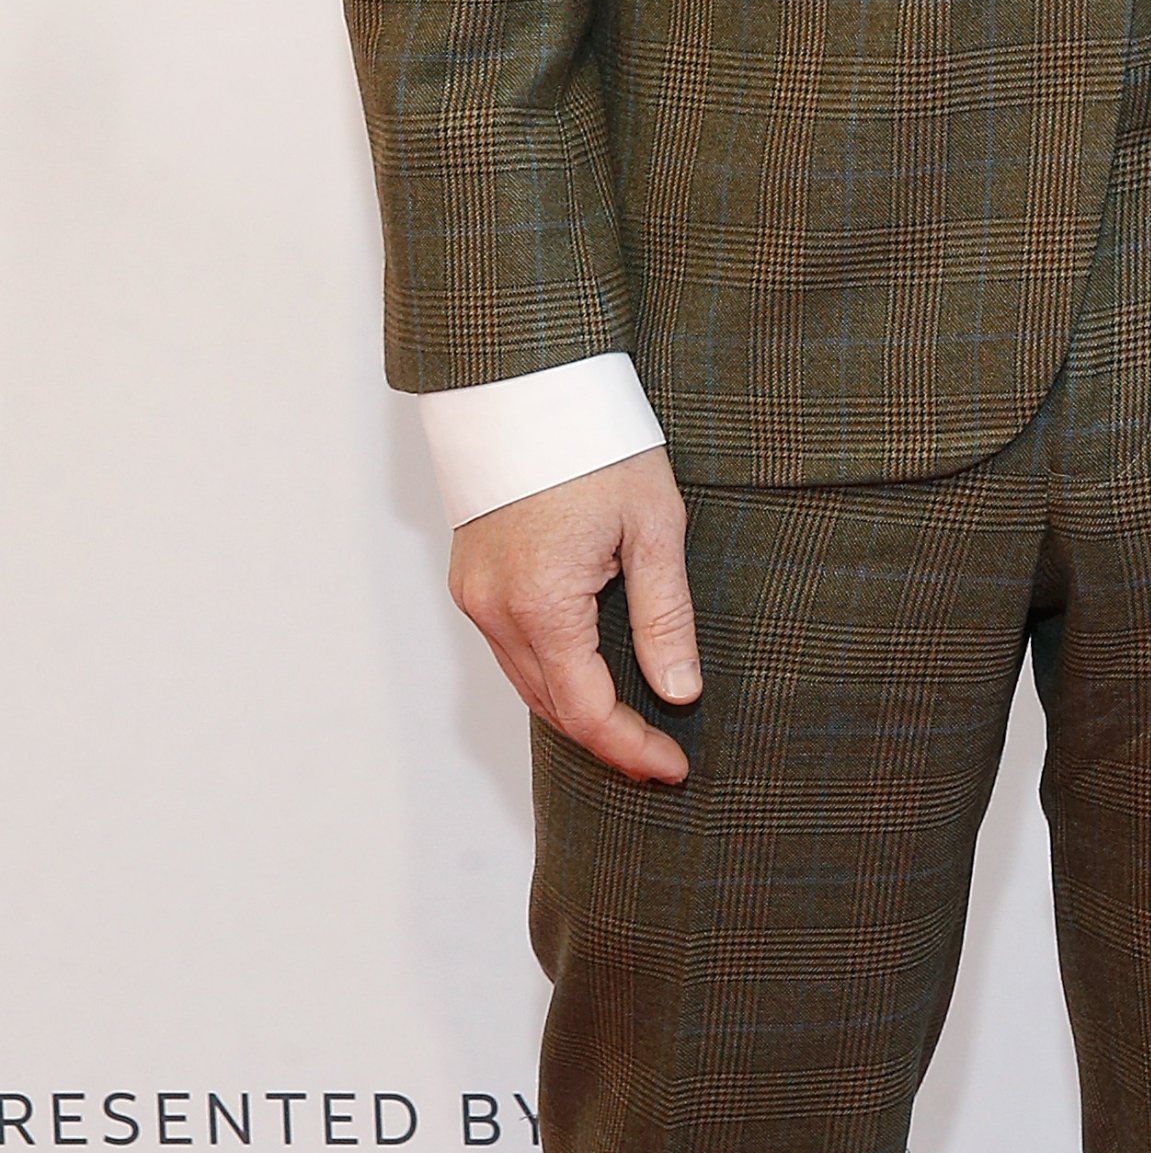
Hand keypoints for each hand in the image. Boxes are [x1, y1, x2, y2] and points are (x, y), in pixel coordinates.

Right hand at [448, 444, 700, 785]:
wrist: (531, 386)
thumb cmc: (600, 444)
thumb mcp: (654, 526)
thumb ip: (664, 615)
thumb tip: (679, 691)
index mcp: (542, 602)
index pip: (587, 709)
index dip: (631, 747)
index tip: (673, 766)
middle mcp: (495, 609)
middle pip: (552, 706)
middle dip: (607, 738)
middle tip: (661, 756)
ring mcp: (474, 596)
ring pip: (527, 682)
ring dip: (577, 708)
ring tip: (634, 724)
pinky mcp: (470, 580)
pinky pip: (510, 649)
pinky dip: (551, 671)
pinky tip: (590, 672)